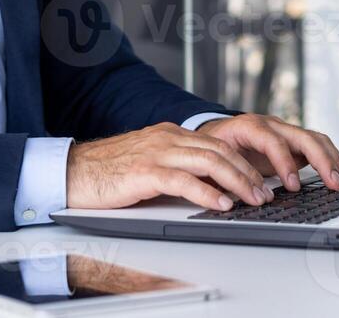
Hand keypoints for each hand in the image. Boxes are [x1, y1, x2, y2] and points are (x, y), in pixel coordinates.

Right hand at [66, 123, 276, 211]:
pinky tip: (221, 204)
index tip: (259, 181)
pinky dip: (207, 193)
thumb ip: (174, 166)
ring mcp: (156, 152)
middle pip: (219, 150)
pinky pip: (184, 180)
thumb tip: (207, 185)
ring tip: (253, 199)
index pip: (216, 144)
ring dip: (237, 182)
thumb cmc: (108, 172)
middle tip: (265, 192)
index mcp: (169, 134)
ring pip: (209, 161)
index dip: (241, 162)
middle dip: (247, 172)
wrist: (73, 171)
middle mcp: (166, 138)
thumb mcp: (147, 162)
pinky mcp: (145, 171)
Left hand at [195, 113, 338, 193]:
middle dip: (322, 161)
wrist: (212, 133)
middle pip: (303, 136)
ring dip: (332, 160)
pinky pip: (317, 146)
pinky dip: (331, 160)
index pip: (272, 141)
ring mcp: (284, 132)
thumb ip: (226, 176)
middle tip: (334, 184)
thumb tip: (238, 197)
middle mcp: (271, 125)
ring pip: (315, 139)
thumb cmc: (212, 148)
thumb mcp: (213, 160)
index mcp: (248, 127)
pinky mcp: (293, 142)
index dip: (285, 163)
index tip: (293, 186)